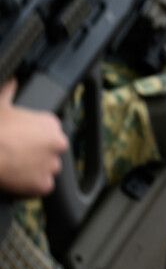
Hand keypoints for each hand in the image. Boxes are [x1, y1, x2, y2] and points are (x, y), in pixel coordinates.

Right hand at [0, 79, 68, 197]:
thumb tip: (11, 80)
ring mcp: (51, 165)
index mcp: (50, 123)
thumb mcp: (0, 104)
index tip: (19, 141)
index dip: (32, 138)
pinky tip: (14, 181)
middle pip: (49, 152)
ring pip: (45, 170)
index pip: (48, 133)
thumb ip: (9, 91)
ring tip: (12, 168)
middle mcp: (57, 143)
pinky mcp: (43, 185)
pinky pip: (39, 188)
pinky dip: (28, 187)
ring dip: (33, 171)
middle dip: (35, 155)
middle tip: (14, 156)